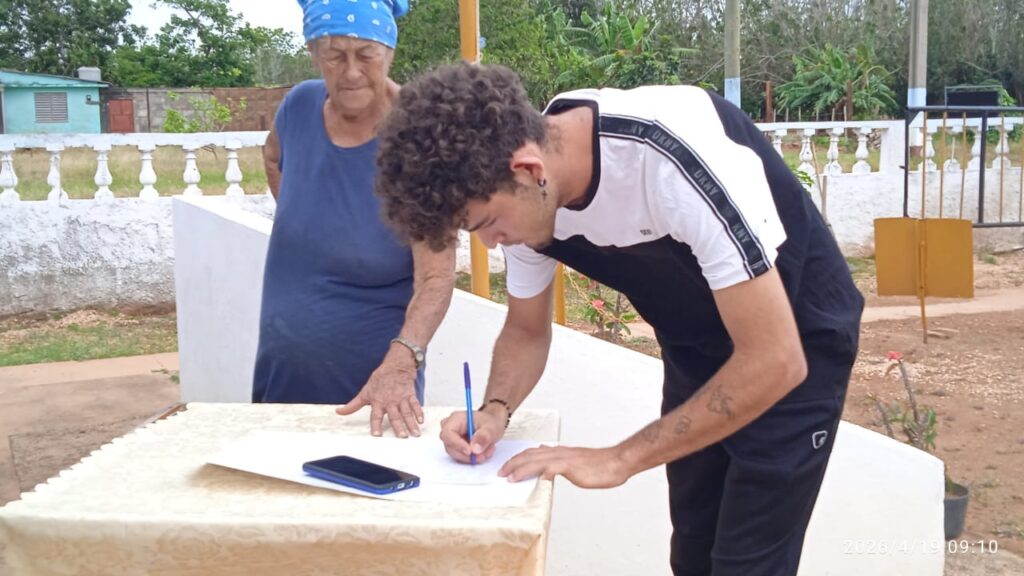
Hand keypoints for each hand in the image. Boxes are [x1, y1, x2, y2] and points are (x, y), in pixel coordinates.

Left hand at [335, 359, 422, 437]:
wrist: (395, 366)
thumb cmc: (379, 380)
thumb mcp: (365, 392)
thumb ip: (353, 405)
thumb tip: (339, 412)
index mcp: (378, 402)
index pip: (376, 416)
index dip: (375, 425)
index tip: (376, 435)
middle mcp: (390, 402)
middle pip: (395, 416)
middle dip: (398, 427)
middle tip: (402, 437)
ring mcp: (401, 399)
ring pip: (407, 412)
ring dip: (411, 423)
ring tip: (415, 433)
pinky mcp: (410, 395)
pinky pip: (415, 405)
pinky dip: (419, 412)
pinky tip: (421, 421)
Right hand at [439, 408, 504, 463]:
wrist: (492, 425)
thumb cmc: (490, 422)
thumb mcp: (491, 427)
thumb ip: (483, 436)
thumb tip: (474, 449)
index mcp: (456, 419)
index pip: (447, 434)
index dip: (457, 444)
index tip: (470, 451)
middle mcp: (451, 428)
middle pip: (450, 446)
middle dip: (467, 454)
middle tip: (482, 455)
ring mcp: (452, 438)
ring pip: (456, 454)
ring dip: (472, 456)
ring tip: (487, 450)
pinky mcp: (456, 447)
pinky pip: (461, 456)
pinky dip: (473, 457)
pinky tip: (484, 451)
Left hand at [499, 445, 632, 488]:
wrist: (616, 461)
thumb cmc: (598, 465)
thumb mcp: (574, 463)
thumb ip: (560, 463)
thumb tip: (546, 469)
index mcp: (559, 452)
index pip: (532, 452)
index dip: (518, 459)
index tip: (506, 467)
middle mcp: (559, 452)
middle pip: (530, 455)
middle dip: (513, 463)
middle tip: (501, 473)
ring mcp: (565, 458)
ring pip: (537, 460)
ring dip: (522, 469)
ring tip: (510, 477)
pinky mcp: (572, 466)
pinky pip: (555, 468)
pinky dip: (544, 472)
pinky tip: (538, 479)